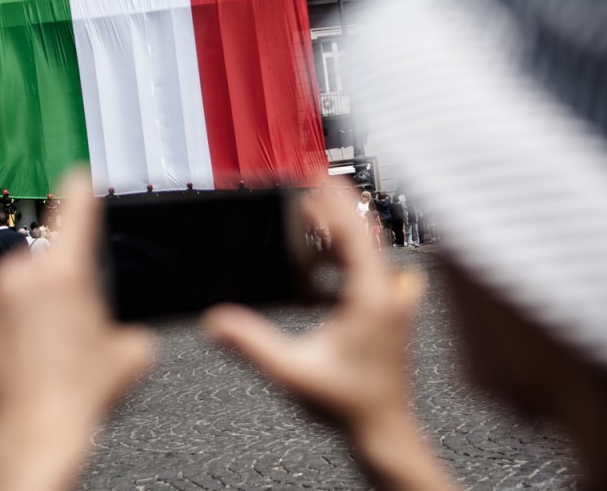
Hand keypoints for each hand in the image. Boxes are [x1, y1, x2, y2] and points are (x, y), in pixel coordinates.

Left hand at [0, 171, 153, 490]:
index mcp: (65, 270)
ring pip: (13, 289)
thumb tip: (125, 327)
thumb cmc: (79, 398)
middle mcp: (19, 274)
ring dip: (26, 307)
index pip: (76, 203)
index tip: (81, 176)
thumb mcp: (132, 354)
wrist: (30, 439)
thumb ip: (130, 323)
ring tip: (41, 353)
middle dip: (58, 284)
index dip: (84, 187)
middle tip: (71, 327)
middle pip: (46, 260)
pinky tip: (16, 362)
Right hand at [203, 178, 451, 490]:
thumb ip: (251, 344)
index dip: (330, 198)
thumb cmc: (350, 405)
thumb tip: (215, 321)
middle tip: (298, 195)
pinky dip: (341, 261)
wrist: (384, 432)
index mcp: (371, 295)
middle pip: (359, 233)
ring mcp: (391, 302)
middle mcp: (387, 292)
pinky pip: (367, 270)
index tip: (313, 173)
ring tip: (304, 231)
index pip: (353, 229)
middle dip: (327, 212)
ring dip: (333, 238)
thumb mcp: (292, 372)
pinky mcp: (387, 312)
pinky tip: (314, 276)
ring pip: (365, 251)